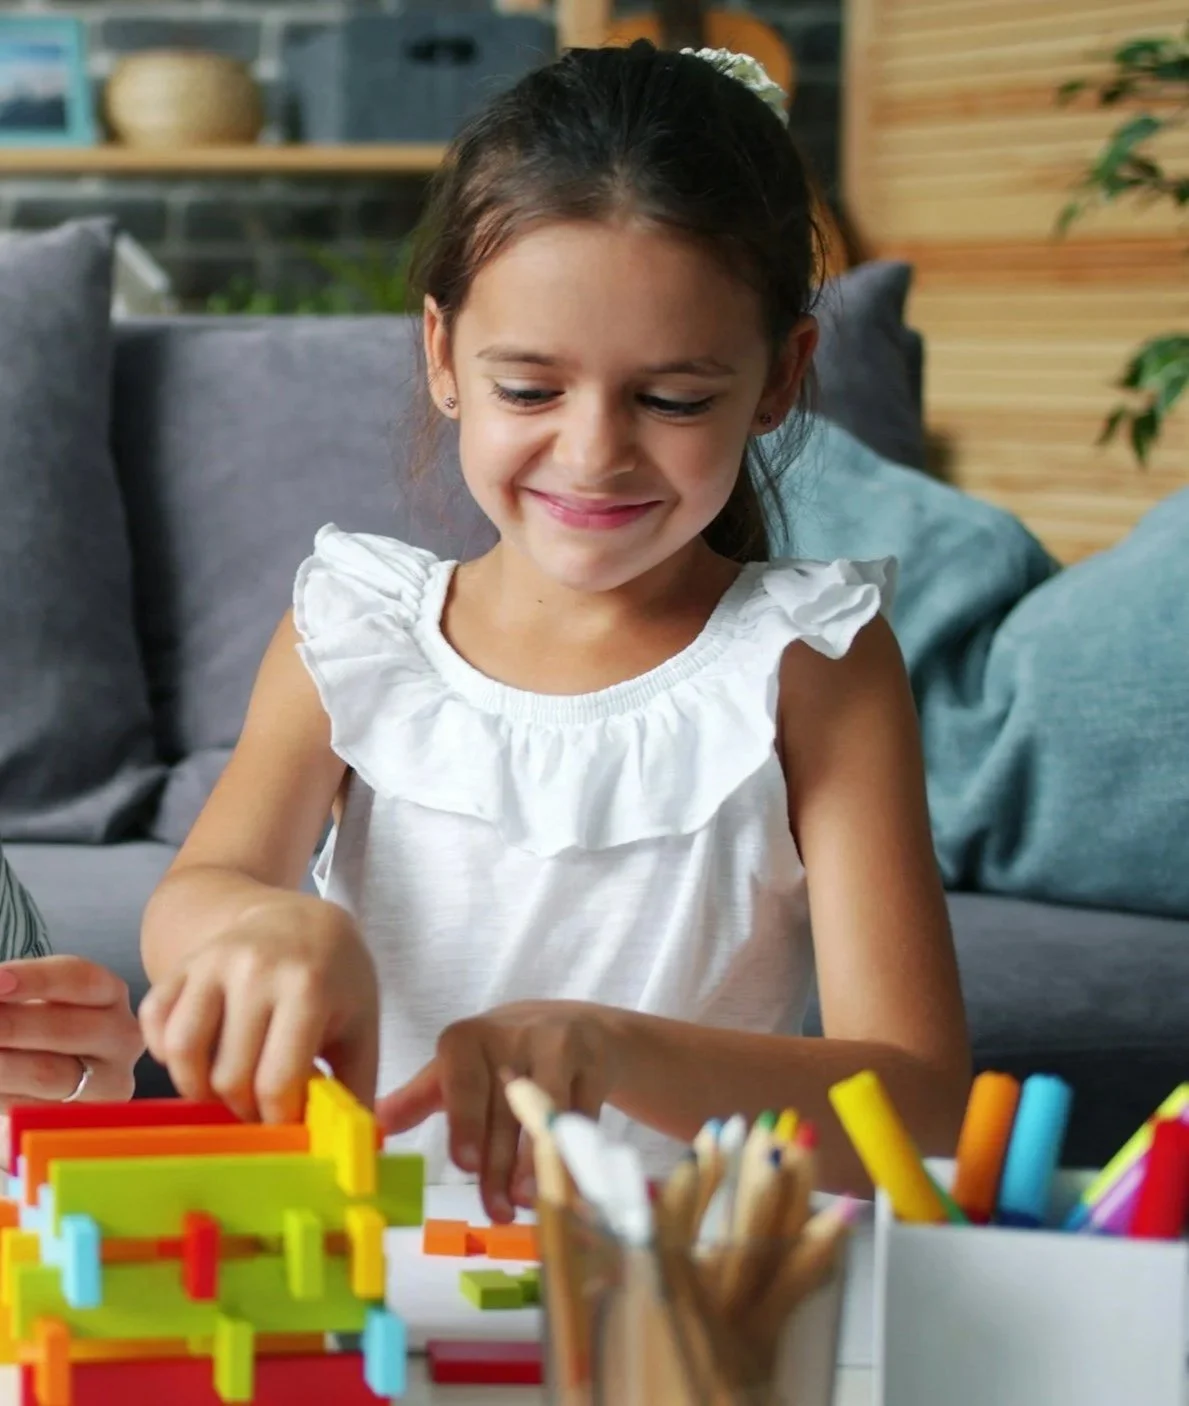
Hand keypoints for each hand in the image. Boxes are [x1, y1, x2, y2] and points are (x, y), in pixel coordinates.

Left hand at [0, 957, 142, 1104]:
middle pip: (63, 1029)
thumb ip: (8, 994)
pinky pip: (36, 1113)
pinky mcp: (83, 1122)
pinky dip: (0, 1099)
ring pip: (47, 1074)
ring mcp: (109, 1083)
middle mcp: (121, 1037)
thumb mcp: (29, 1004)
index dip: (35, 980)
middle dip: (7, 1025)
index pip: (80, 980)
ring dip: (0, 1066)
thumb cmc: (33, 1033)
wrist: (39, 1079)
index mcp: (109, 995)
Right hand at [139, 896, 378, 1123]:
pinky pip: (153, 1022)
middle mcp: (255, 969)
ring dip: (199, 1087)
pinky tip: (200, 1057)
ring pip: (182, 1051)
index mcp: (308, 986)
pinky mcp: (182, 964)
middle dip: (245, 1109)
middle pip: (230, 1077)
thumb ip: (358, 1086)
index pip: (277, 1082)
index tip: (287, 1125)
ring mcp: (212, 963)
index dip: (278, 1120)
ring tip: (228, 1088)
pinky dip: (165, 1052)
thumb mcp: (362, 1024)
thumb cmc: (335, 977)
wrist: (298, 917)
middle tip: (263, 1107)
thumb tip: (357, 1150)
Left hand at [376, 1000, 625, 1222]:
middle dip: (500, 1165)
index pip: (463, 1079)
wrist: (577, 1027)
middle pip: (503, 1108)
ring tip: (528, 1201)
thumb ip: (422, 1097)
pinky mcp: (596, 1062)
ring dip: (537, 1160)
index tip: (465, 1163)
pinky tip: (570, 1188)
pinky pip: (585, 1116)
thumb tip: (376, 1121)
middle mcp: (514, 1033)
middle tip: (495, 1211)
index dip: (465, 1121)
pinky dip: (576, 1156)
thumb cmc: (503, 1057)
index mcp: (469, 1038)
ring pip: (546, 1111)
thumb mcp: (461, 1071)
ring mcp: (559, 1044)